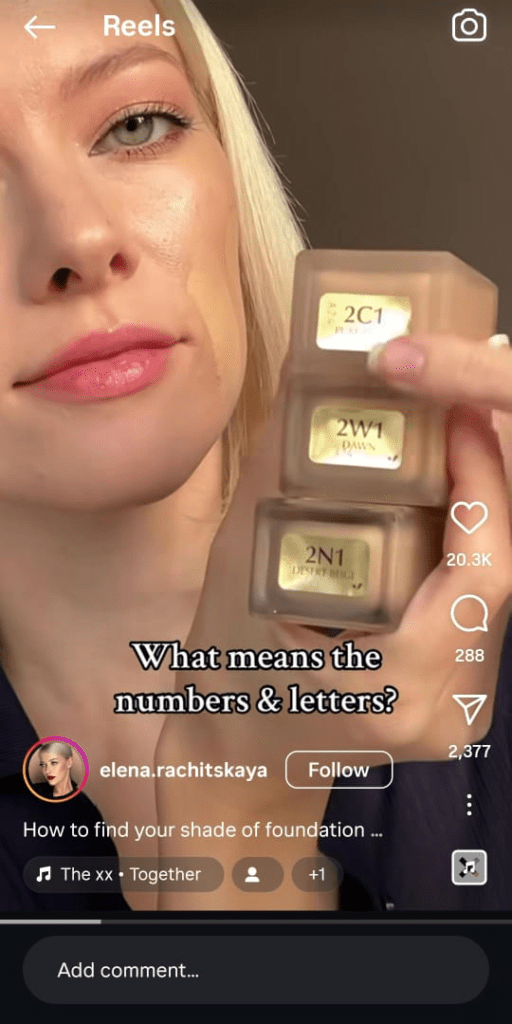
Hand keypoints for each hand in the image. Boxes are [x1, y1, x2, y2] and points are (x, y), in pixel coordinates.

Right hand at [156, 345, 511, 907]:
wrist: (238, 765)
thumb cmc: (225, 683)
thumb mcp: (240, 575)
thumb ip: (282, 477)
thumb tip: (304, 383)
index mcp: (395, 689)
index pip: (481, 575)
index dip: (483, 484)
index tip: (459, 417)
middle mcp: (447, 708)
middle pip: (501, 575)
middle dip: (489, 485)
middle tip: (455, 415)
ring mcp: (463, 710)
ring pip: (499, 589)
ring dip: (484, 513)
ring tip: (450, 446)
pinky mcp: (463, 697)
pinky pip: (483, 608)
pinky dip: (471, 547)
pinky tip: (445, 504)